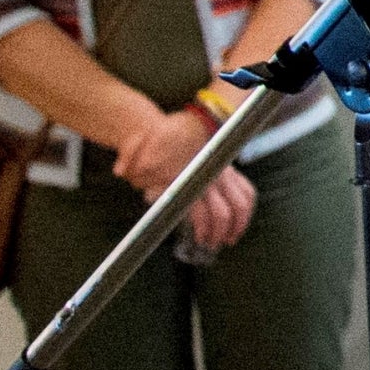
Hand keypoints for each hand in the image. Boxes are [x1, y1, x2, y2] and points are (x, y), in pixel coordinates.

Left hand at [115, 106, 259, 249]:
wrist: (171, 126)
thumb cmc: (153, 140)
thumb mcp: (137, 149)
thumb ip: (129, 160)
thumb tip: (122, 170)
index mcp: (191, 172)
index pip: (204, 207)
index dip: (206, 227)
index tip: (202, 238)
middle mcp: (211, 173)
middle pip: (226, 209)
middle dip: (221, 231)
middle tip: (212, 243)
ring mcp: (223, 170)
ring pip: (243, 200)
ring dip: (239, 222)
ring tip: (230, 237)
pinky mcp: (229, 169)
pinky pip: (247, 189)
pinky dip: (247, 206)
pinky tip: (241, 218)